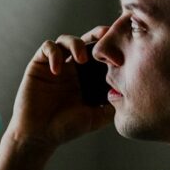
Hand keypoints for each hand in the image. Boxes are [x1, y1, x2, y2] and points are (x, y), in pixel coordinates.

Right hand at [8, 28, 113, 150]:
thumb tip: (130, 94)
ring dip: (75, 44)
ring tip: (81, 59)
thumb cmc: (66, 128)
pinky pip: (47, 48)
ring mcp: (55, 65)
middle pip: (85, 40)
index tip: (121, 49)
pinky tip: (57, 70)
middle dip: (96, 34)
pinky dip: (54, 54)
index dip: (110, 47)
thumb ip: (112, 106)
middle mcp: (71, 68)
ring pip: (66, 40)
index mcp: (86, 77)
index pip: (100, 55)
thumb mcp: (96, 118)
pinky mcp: (38, 65)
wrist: (39, 135)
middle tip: (106, 36)